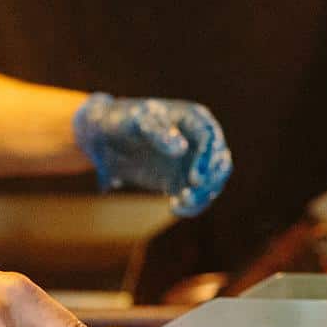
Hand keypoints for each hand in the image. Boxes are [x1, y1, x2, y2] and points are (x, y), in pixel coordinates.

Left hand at [72, 93, 232, 215]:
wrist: (106, 138)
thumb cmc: (124, 121)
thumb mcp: (137, 123)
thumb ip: (158, 133)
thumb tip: (181, 148)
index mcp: (194, 119)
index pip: (210, 138)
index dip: (206, 159)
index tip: (194, 179)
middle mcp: (200, 140)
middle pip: (219, 162)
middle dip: (209, 182)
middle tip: (188, 196)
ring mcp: (195, 162)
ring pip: (213, 182)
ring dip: (202, 197)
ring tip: (180, 203)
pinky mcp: (185, 181)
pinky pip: (198, 197)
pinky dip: (192, 205)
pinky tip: (175, 208)